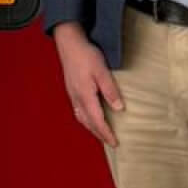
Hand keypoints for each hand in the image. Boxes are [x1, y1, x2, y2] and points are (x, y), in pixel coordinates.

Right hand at [53, 23, 122, 145]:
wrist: (69, 44)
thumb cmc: (86, 55)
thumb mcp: (102, 72)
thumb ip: (110, 91)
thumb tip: (118, 109)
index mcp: (85, 96)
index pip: (97, 121)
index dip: (106, 133)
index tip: (115, 143)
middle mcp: (77, 99)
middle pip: (88, 123)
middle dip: (99, 134)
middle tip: (111, 142)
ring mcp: (72, 95)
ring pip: (82, 118)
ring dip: (92, 128)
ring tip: (101, 133)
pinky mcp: (71, 90)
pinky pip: (78, 111)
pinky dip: (86, 119)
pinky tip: (90, 117)